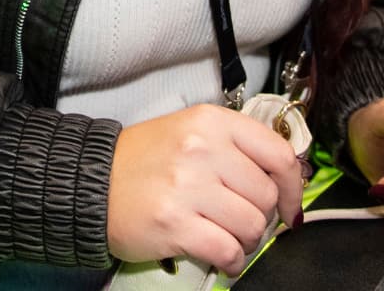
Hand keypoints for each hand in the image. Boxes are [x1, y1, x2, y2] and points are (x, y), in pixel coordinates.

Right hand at [107, 104, 303, 276]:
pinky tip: (221, 257)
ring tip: (227, 238)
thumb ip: (235, 149)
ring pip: (252, 226)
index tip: (289, 204)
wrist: (90, 181)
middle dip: (263, 218)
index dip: (294, 186)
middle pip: (266, 196)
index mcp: (211, 122)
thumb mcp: (191, 133)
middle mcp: (202, 149)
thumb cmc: (143, 160)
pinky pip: (228, 251)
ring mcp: (187, 186)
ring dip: (246, 241)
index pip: (278, 153)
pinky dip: (232, 261)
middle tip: (242, 223)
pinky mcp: (174, 223)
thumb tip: (284, 184)